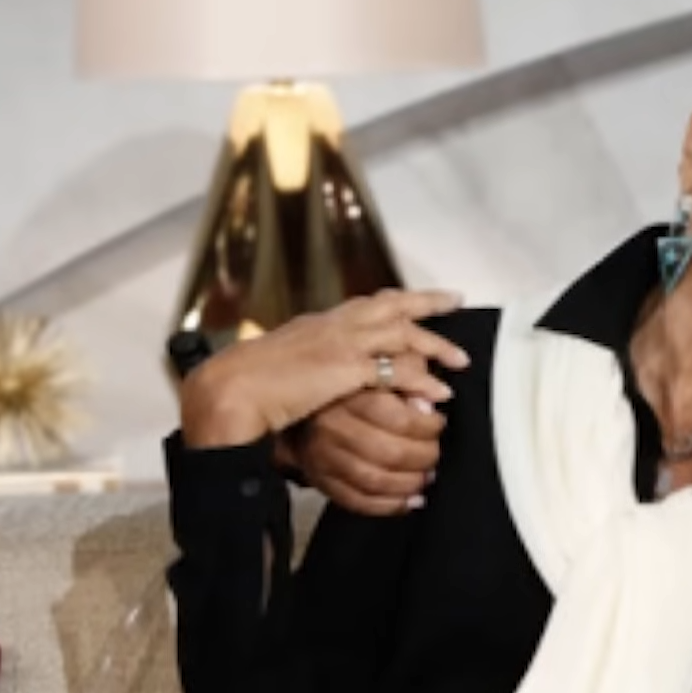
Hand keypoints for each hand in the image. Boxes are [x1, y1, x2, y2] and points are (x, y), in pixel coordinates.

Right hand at [180, 289, 468, 449]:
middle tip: (454, 300)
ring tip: (460, 359)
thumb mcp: (287, 366)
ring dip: (435, 346)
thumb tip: (331, 376)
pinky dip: (422, 382)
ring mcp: (342, 343)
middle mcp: (334, 325)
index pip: (366, 303)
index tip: (419, 298)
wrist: (231, 390)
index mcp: (320, 323)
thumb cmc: (248, 386)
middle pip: (391, 304)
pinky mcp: (346, 368)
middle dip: (426, 301)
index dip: (396, 300)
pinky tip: (439, 394)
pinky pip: (396, 370)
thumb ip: (314, 365)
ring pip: (402, 333)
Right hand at [294, 388, 446, 514]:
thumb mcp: (383, 362)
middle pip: (390, 453)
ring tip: (426, 477)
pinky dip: (388, 506)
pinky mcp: (320, 479)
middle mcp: (333, 427)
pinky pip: (356, 501)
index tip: (439, 424)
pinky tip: (409, 501)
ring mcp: (324, 456)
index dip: (429, 427)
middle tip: (435, 453)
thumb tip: (428, 404)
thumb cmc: (355, 381)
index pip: (399, 420)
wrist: (303, 396)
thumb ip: (409, 374)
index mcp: (351, 395)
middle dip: (424, 458)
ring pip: (374, 481)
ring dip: (409, 484)